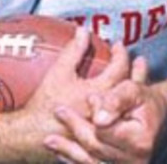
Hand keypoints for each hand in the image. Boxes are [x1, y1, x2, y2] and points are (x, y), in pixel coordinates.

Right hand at [17, 28, 132, 156]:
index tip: (117, 46)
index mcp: (99, 92)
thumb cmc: (45, 104)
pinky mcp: (102, 134)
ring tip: (128, 77)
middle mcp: (107, 109)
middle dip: (133, 70)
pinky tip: (116, 100)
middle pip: (128, 87)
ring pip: (126, 104)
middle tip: (131, 59)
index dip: (121, 53)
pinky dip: (120, 106)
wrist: (34, 134)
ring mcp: (106, 124)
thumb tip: (83, 31)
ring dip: (128, 88)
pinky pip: (118, 117)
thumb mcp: (58, 72)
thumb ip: (74, 51)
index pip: (120, 68)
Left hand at [45, 56, 166, 163]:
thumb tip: (97, 116)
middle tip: (58, 112)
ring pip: (90, 162)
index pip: (104, 131)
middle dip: (74, 129)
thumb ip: (115, 100)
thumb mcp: (133, 90)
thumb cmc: (146, 100)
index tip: (84, 99)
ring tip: (49, 141)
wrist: (162, 116)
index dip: (90, 115)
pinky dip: (76, 161)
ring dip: (68, 152)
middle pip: (95, 147)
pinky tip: (62, 153)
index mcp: (139, 141)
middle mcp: (135, 160)